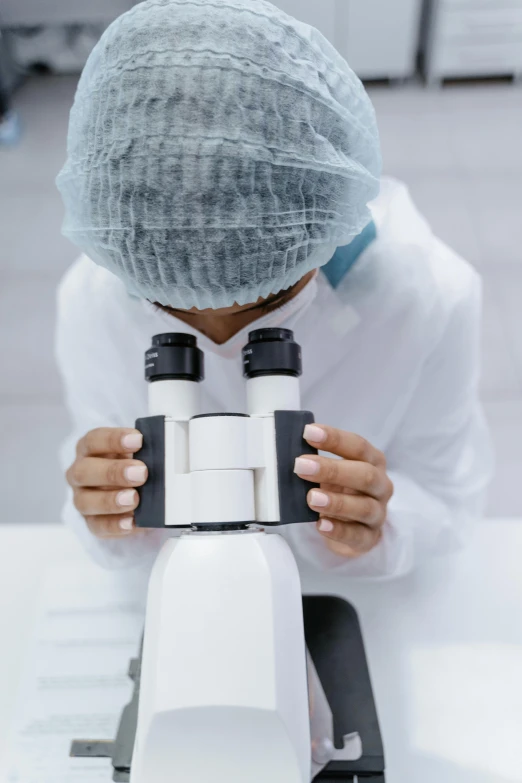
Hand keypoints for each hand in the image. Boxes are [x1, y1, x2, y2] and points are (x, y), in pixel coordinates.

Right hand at [66, 428, 147, 538]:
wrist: (132, 489)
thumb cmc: (132, 464)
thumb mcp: (137, 453)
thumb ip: (144, 452)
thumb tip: (162, 455)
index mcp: (90, 448)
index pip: (95, 440)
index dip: (114, 439)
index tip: (138, 440)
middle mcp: (81, 472)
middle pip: (84, 471)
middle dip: (113, 472)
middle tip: (141, 473)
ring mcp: (83, 498)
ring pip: (85, 501)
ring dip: (110, 501)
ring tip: (134, 499)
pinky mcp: (92, 521)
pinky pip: (98, 526)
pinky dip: (115, 525)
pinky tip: (132, 522)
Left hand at [294, 424, 393, 557]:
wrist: (351, 527)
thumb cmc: (340, 490)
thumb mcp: (331, 473)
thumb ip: (317, 463)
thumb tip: (289, 455)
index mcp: (373, 462)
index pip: (358, 447)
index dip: (335, 439)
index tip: (308, 433)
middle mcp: (380, 486)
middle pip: (364, 475)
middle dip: (332, 470)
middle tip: (301, 466)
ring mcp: (377, 513)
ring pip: (364, 507)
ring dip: (336, 502)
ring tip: (311, 498)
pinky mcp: (369, 538)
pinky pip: (357, 535)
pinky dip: (339, 530)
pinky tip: (321, 525)